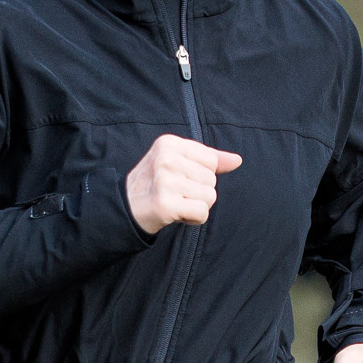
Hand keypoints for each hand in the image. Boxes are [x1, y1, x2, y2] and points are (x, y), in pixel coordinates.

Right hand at [125, 134, 242, 234]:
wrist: (124, 208)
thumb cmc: (155, 184)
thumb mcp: (178, 163)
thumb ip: (209, 159)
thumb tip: (237, 160)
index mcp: (169, 143)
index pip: (211, 161)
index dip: (201, 175)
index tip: (179, 179)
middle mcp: (166, 159)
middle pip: (211, 180)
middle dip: (198, 192)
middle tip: (174, 194)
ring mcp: (165, 181)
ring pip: (210, 197)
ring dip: (196, 206)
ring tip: (175, 203)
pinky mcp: (165, 203)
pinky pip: (202, 212)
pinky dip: (194, 218)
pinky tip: (177, 215)